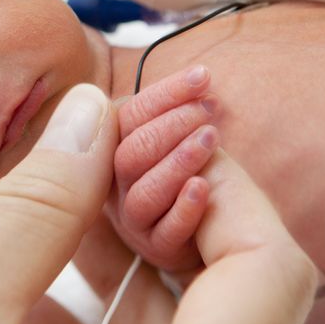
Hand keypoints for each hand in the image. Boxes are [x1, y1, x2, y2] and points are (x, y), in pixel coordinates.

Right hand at [0, 84, 315, 323]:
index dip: (230, 186)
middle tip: (123, 149)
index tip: (167, 131)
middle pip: (252, 310)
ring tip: (90, 184)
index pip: (271, 284)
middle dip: (188, 214)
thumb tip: (93, 111)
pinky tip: (71, 245)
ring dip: (155, 253)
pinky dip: (125, 300)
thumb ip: (38, 206)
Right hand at [109, 65, 218, 271]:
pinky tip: (204, 186)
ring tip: (211, 137)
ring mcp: (134, 220)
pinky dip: (184, 208)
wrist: (208, 226)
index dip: (165, 94)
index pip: (126, 115)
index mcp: (113, 150)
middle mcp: (116, 186)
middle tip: (209, 108)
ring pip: (144, 192)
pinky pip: (166, 231)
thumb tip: (198, 76)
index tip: (202, 76)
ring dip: (179, 160)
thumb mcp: (175, 138)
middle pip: (130, 153)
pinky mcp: (157, 248)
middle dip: (172, 124)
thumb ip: (171, 113)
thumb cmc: (191, 172)